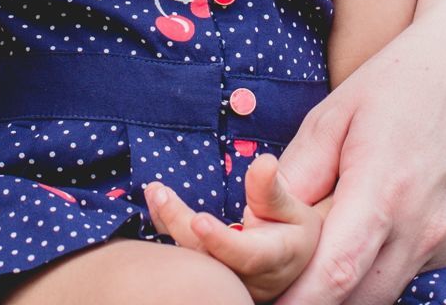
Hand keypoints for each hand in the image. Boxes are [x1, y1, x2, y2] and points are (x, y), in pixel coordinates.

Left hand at [145, 155, 324, 302]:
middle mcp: (245, 278)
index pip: (245, 255)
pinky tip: (155, 206)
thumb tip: (265, 162)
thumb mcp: (291, 207)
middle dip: (180, 224)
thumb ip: (270, 189)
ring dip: (167, 224)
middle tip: (159, 192)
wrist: (288, 258)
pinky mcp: (208, 277)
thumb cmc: (291, 228)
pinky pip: (185, 256)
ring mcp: (225, 283)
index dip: (220, 240)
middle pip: (208, 257)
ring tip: (154, 192)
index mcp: (273, 259)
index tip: (198, 220)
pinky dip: (167, 230)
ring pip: (191, 259)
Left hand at [274, 0, 445, 304]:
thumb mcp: (333, 114)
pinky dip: (384, 264)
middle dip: (317, 296)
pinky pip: (413, 272)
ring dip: (351, 283)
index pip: (334, 277)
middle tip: (285, 275)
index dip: (295, 301)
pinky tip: (374, 225)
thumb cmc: (398, 81)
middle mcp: (424, 227)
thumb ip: (297, 175)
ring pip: (387, 291)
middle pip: (359, 300)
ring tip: (328, 240)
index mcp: (384, 191)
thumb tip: (256, 224)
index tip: (266, 303)